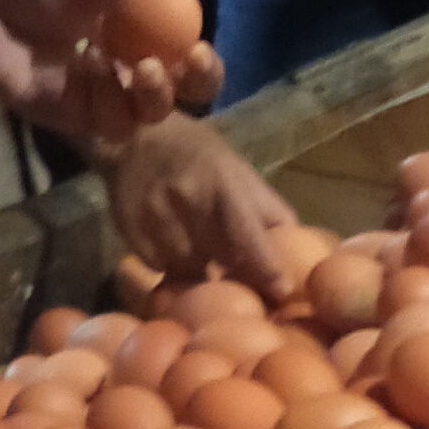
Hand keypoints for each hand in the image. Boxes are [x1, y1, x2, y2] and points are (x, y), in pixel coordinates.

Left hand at [0, 0, 188, 148]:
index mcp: (143, 42)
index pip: (189, 66)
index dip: (203, 66)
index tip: (198, 48)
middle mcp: (129, 77)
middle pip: (178, 100)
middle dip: (183, 88)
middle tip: (169, 63)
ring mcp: (102, 101)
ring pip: (143, 119)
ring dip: (141, 92)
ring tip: (114, 56)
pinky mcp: (72, 118)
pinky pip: (103, 121)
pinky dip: (104, 95)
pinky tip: (88, 64)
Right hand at [103, 112, 300, 291]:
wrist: (136, 136)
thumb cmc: (200, 155)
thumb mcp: (239, 171)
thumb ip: (267, 212)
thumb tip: (298, 253)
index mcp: (224, 183)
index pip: (247, 233)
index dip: (265, 267)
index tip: (281, 292)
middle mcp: (189, 199)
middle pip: (217, 259)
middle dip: (233, 276)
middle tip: (242, 285)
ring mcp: (156, 215)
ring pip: (186, 270)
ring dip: (198, 272)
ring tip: (202, 259)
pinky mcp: (129, 230)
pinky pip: (158, 267)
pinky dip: (170, 265)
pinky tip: (173, 246)